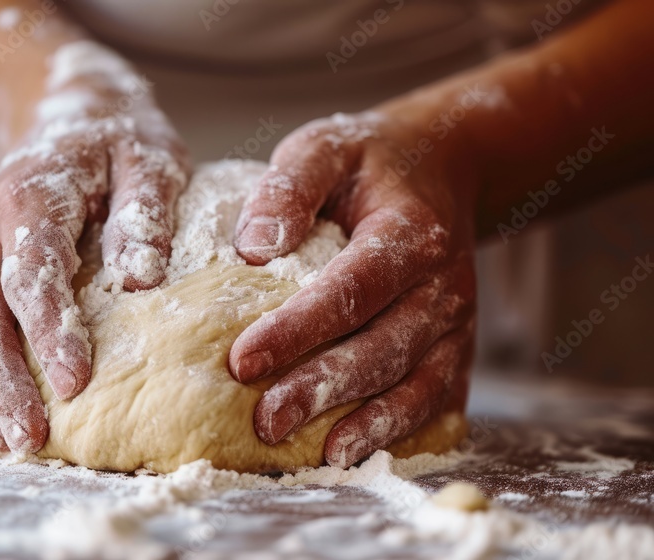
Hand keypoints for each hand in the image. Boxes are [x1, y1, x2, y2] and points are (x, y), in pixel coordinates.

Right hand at [0, 43, 188, 453]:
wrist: (63, 113)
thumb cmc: (116, 142)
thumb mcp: (148, 159)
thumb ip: (145, 211)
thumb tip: (139, 277)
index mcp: (29, 193)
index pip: (32, 271)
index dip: (49, 330)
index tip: (76, 384)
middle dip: (1, 382)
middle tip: (29, 438)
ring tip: (1, 444)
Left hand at [229, 110, 476, 467]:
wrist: (443, 167)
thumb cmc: (369, 163)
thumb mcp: (324, 147)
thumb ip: (289, 187)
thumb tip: (252, 248)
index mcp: (408, 233)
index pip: (351, 288)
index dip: (298, 329)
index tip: (242, 360)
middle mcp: (442, 284)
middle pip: (384, 346)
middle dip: (324, 389)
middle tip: (265, 422)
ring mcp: (455, 322)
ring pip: (415, 382)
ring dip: (368, 423)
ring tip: (319, 455)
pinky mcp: (456, 348)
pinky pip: (436, 399)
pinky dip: (402, 430)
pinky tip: (359, 453)